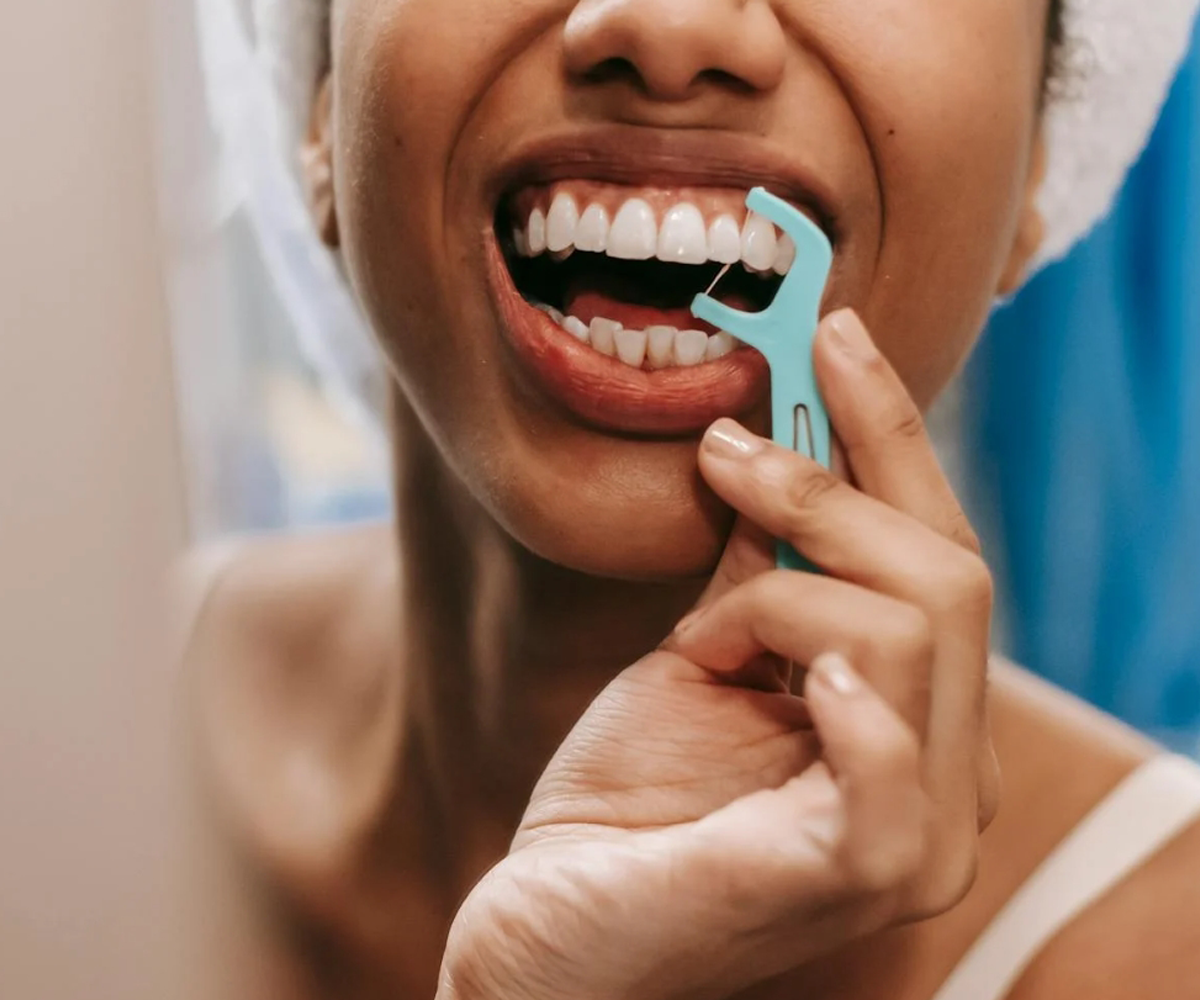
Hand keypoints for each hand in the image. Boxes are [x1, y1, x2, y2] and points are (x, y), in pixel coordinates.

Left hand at [437, 309, 996, 999]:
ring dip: (780, 592)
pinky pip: (894, 768)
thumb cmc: (629, 802)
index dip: (891, 434)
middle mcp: (944, 776)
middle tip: (723, 454)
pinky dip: (845, 692)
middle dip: (829, 487)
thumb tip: (777, 440)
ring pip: (915, 631)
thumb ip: (764, 564)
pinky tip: (774, 667)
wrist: (551, 934)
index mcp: (917, 718)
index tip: (831, 329)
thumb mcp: (706, 653)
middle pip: (949, 576)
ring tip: (699, 638)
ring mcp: (915, 837)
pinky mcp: (858, 880)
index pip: (942, 550)